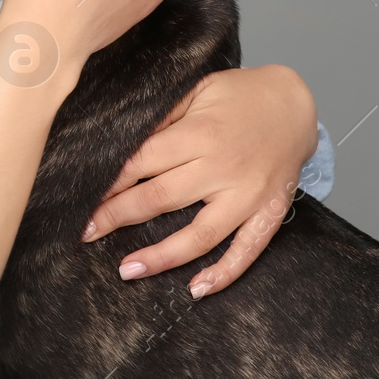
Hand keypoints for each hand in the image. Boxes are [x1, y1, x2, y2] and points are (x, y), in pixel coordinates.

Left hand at [81, 64, 317, 298]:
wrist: (295, 103)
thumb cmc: (239, 94)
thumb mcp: (197, 89)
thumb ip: (162, 115)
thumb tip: (122, 139)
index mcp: (201, 133)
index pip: (143, 162)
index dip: (110, 181)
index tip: (83, 197)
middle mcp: (223, 167)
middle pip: (160, 199)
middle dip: (117, 217)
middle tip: (85, 233)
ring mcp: (248, 195)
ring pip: (199, 235)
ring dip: (160, 257)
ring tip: (126, 271)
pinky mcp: (269, 213)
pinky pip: (247, 250)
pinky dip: (224, 273)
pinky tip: (196, 289)